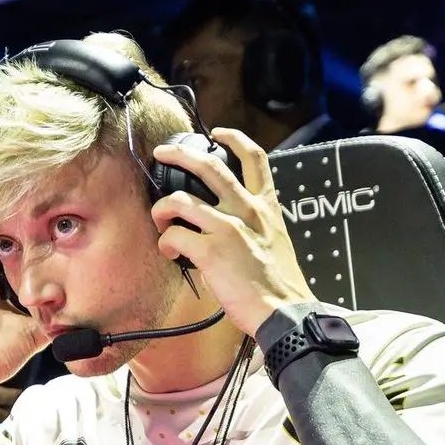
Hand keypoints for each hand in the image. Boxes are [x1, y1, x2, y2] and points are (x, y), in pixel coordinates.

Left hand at [150, 128, 314, 335]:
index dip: (234, 138)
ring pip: (180, 199)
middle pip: (208, 165)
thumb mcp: (276, 240)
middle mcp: (247, 209)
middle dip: (178, 153)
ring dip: (162, 208)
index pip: (255, 158)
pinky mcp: (211, 252)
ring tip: (161, 219)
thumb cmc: (279, 283)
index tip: (217, 133)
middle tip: (161, 153)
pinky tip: (169, 251)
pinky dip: (165, 242)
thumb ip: (255, 223)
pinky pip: (174, 235)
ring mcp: (228, 228)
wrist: (284, 311)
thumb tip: (228, 223)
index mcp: (266, 206)